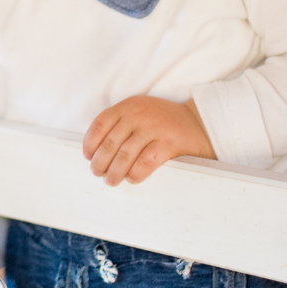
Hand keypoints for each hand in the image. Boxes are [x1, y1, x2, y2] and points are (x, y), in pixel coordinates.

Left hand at [83, 96, 213, 184]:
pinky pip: (146, 162)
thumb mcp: (139, 112)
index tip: (88, 156)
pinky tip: (131, 179)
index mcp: (128, 106)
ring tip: (110, 180)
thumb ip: (119, 123)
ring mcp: (154, 129)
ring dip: (115, 171)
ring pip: (126, 154)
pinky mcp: (169, 143)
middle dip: (100, 161)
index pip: (100, 124)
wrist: (199, 122)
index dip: (90, 143)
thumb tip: (94, 150)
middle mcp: (139, 115)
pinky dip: (135, 173)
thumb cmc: (162, 121)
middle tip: (97, 172)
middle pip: (110, 142)